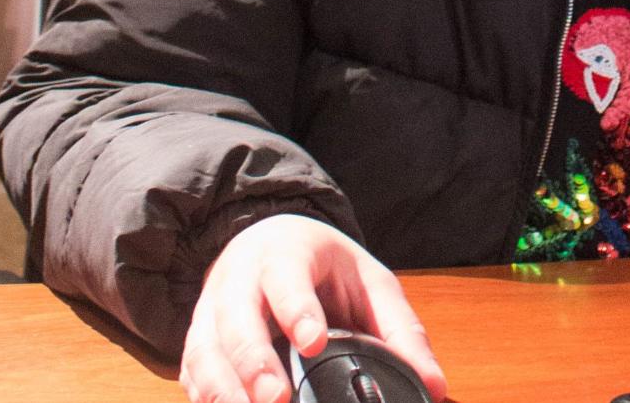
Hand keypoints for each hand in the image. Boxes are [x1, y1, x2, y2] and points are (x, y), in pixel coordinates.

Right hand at [179, 214, 447, 402]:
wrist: (265, 242)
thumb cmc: (323, 266)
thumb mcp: (369, 281)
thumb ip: (401, 331)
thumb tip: (436, 387)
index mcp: (288, 253)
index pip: (287, 277)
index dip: (297, 309)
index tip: (314, 341)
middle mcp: (242, 278)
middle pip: (237, 318)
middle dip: (254, 361)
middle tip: (276, 399)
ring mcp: (213, 310)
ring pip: (206, 349)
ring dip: (224, 388)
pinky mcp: (198, 341)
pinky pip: (193, 373)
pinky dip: (206, 397)